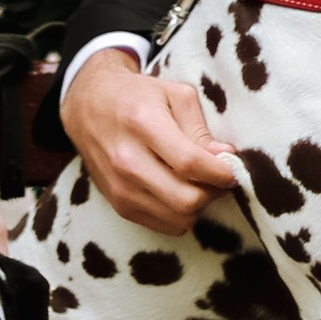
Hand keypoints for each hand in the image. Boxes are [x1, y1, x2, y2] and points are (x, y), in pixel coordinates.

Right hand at [62, 52, 244, 234]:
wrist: (88, 107)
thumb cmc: (137, 96)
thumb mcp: (174, 94)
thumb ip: (200, 127)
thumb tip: (225, 157)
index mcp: (143, 124)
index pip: (190, 163)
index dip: (220, 172)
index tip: (232, 169)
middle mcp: (127, 160)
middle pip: (185, 199)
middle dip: (213, 193)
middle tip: (219, 178)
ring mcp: (120, 187)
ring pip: (177, 219)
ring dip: (198, 207)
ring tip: (200, 184)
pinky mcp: (118, 205)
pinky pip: (163, 225)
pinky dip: (180, 215)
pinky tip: (180, 192)